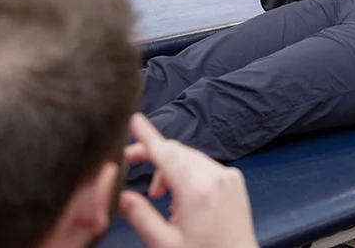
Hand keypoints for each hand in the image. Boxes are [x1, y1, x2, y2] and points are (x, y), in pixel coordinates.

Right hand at [119, 114, 258, 247]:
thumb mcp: (164, 243)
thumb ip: (140, 215)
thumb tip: (119, 195)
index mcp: (196, 190)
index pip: (166, 154)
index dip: (147, 136)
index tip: (134, 119)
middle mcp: (216, 176)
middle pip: (177, 152)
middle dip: (153, 158)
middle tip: (135, 175)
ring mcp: (229, 175)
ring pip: (191, 157)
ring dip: (171, 169)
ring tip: (162, 198)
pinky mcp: (235, 180)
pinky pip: (205, 166)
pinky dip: (189, 173)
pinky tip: (183, 199)